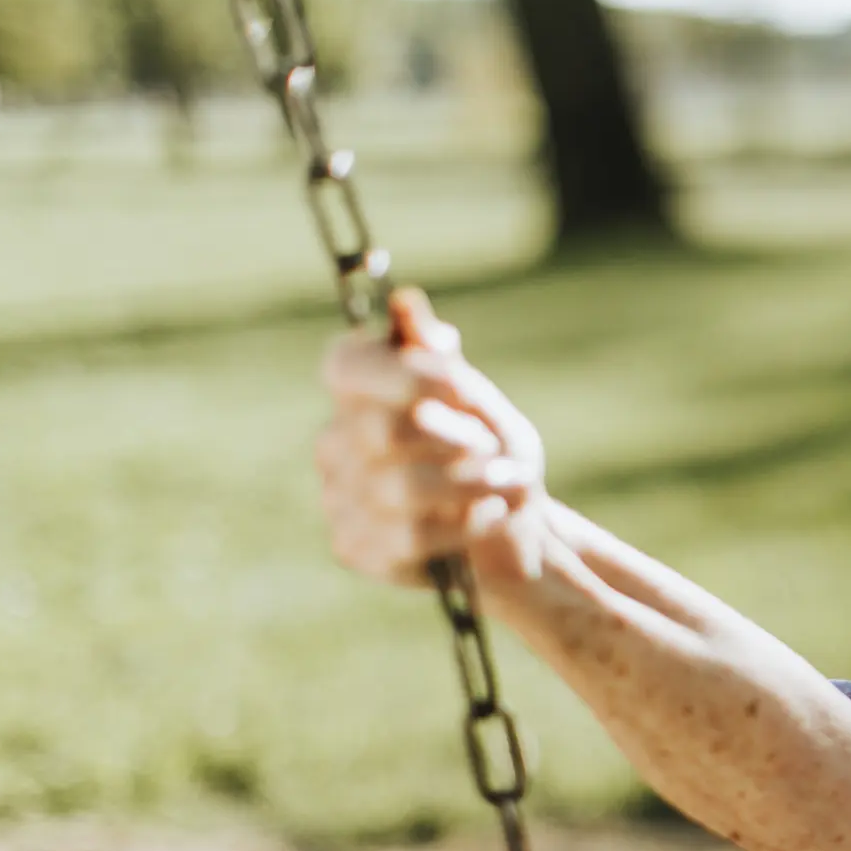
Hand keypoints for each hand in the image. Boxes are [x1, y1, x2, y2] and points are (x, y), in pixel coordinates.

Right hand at [315, 289, 548, 587]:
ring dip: (470, 484)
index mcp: (360, 392)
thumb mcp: (479, 403)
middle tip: (493, 447)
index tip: (459, 385)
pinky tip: (487, 517)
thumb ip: (439, 360)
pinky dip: (462, 526)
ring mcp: (337, 496)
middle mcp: (335, 441)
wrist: (515, 530)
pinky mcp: (354, 547)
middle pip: (383, 430)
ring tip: (507, 482)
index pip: (346, 365)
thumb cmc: (493, 454)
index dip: (403, 374)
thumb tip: (403, 303)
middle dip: (455, 439)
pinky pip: (407, 536)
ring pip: (399, 487)